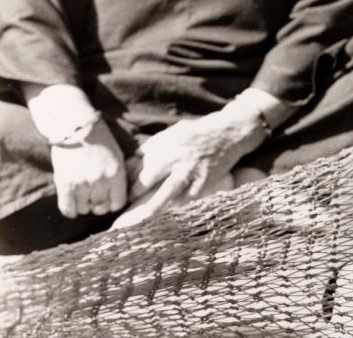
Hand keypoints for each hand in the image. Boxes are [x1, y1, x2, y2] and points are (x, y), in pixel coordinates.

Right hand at [50, 120, 127, 217]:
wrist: (76, 126)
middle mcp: (100, 179)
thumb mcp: (117, 156)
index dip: (112, 204)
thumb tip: (116, 199)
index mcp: (116, 172)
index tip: (108, 200)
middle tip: (93, 198)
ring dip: (83, 206)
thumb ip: (118, 177)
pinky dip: (70, 211)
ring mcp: (82, 182)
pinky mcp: (64, 182)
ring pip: (84, 209)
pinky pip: (67, 208)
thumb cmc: (100, 140)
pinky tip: (72, 207)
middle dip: (97, 205)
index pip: (118, 203)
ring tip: (82, 196)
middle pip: (100, 207)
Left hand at [111, 108, 262, 228]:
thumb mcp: (174, 132)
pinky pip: (187, 199)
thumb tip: (134, 161)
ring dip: (149, 211)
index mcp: (162, 144)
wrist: (231, 130)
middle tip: (127, 207)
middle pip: (144, 181)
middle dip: (134, 196)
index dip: (126, 182)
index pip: (135, 166)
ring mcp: (188, 170)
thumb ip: (155, 146)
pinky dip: (176, 208)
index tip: (121, 193)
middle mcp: (173, 157)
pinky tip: (168, 217)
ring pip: (164, 194)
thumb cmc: (201, 131)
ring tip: (137, 222)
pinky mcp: (203, 180)